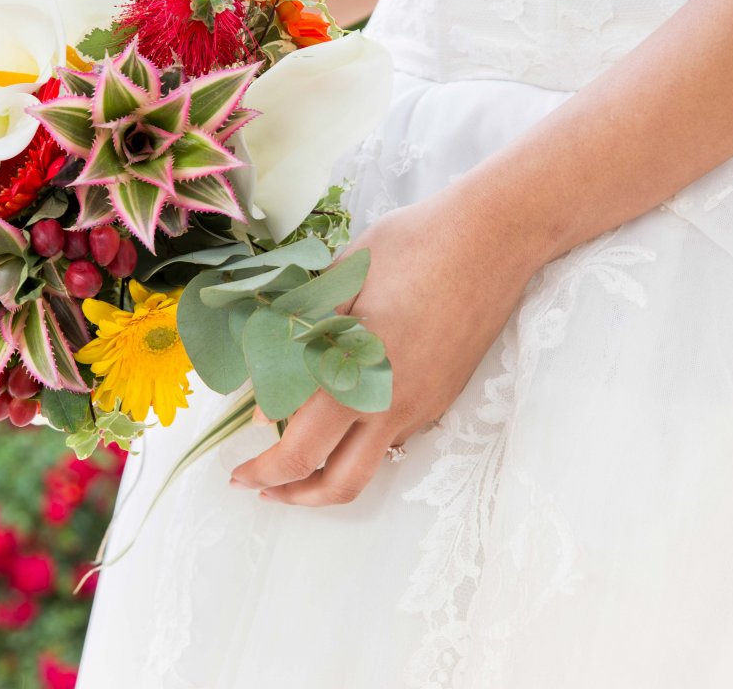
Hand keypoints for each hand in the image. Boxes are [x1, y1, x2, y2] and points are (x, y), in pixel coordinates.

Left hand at [229, 183, 541, 505]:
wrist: (494, 238)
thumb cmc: (411, 246)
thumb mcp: (338, 283)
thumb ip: (298, 343)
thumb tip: (264, 406)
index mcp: (359, 378)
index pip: (301, 452)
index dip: (263, 472)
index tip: (239, 473)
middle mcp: (395, 406)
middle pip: (340, 485)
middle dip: (294, 495)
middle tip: (261, 487)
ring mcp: (425, 405)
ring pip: (372, 463)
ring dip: (329, 471)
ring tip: (299, 451)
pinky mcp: (444, 396)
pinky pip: (395, 434)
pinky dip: (361, 438)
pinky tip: (346, 408)